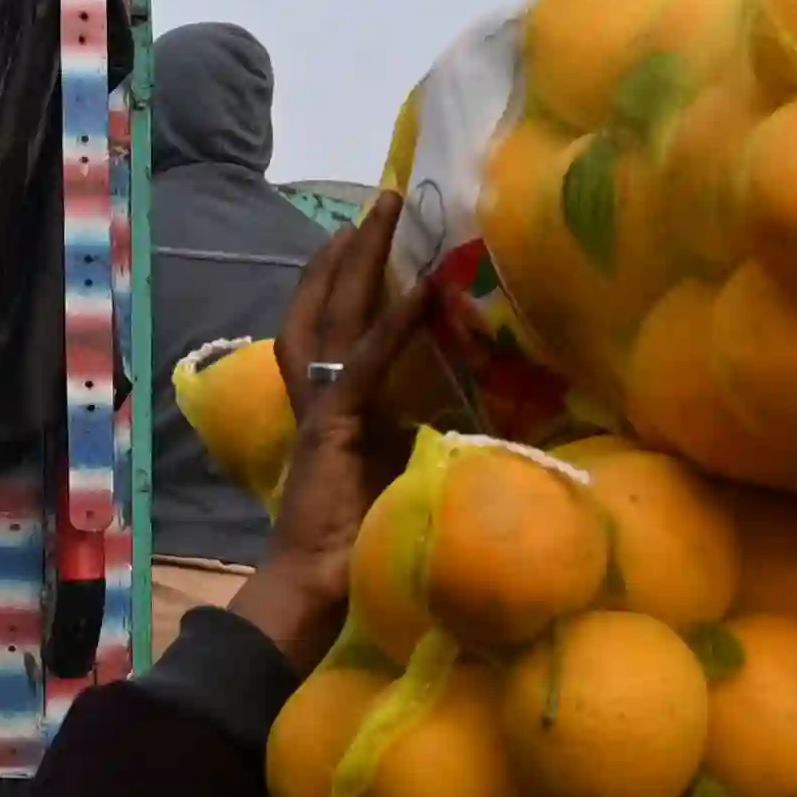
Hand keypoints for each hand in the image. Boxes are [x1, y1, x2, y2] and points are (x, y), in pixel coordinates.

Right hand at [228, 193, 430, 672]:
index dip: (353, 283)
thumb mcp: (403, 477)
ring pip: (330, 316)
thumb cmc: (360, 551)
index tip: (375, 240)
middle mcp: (319, 397)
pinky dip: (393, 322)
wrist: (317, 595)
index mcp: (334, 409)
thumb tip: (479, 420)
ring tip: (378, 215)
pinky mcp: (335, 425)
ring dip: (356, 263)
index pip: (337, 329)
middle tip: (380, 201)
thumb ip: (425, 441)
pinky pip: (364, 361)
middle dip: (348, 251)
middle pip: (323, 305)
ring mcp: (322, 408)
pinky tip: (421, 287)